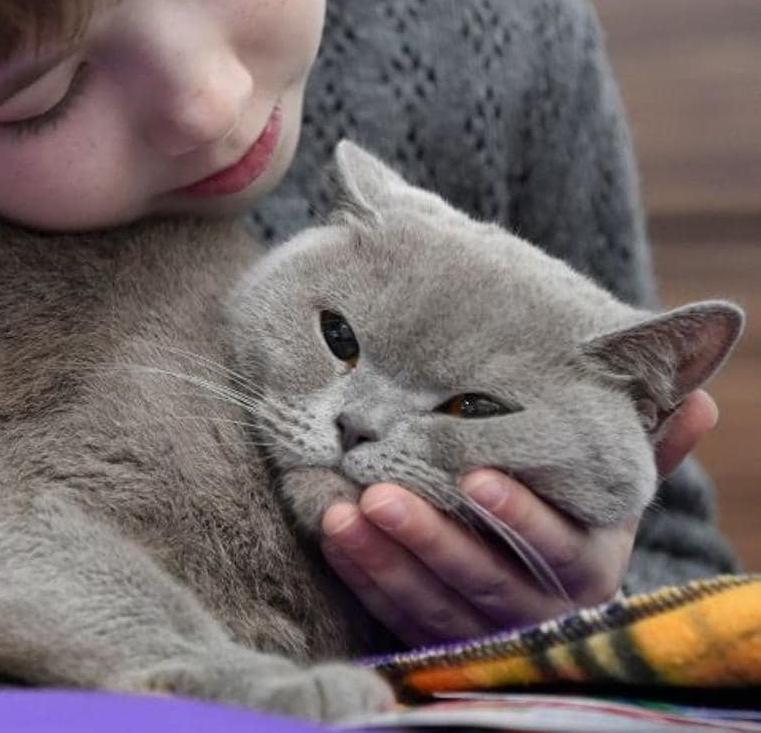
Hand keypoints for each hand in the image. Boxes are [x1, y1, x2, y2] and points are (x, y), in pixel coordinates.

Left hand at [319, 391, 718, 645]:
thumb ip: (648, 444)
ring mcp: (486, 631)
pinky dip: (363, 577)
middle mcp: (541, 609)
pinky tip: (333, 535)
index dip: (518, 516)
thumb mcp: (609, 481)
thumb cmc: (573, 509)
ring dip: (382, 559)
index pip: (555, 547)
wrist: (542, 573)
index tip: (474, 476)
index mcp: (589, 566)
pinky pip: (396, 615)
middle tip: (379, 492)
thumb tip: (702, 396)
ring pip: (431, 603)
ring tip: (338, 511)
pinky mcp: (439, 640)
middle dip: (427, 537)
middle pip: (481, 578)